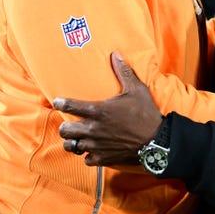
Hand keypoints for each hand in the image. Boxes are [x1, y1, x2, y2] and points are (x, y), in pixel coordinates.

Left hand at [53, 51, 163, 166]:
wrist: (156, 141)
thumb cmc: (145, 113)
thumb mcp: (136, 89)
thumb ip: (123, 72)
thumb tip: (115, 54)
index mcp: (98, 110)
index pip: (70, 105)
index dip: (60, 102)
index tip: (58, 101)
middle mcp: (93, 129)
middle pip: (64, 130)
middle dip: (65, 126)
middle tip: (71, 123)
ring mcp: (96, 145)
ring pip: (71, 146)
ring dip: (73, 141)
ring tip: (78, 137)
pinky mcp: (103, 158)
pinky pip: (86, 159)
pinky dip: (87, 155)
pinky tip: (93, 149)